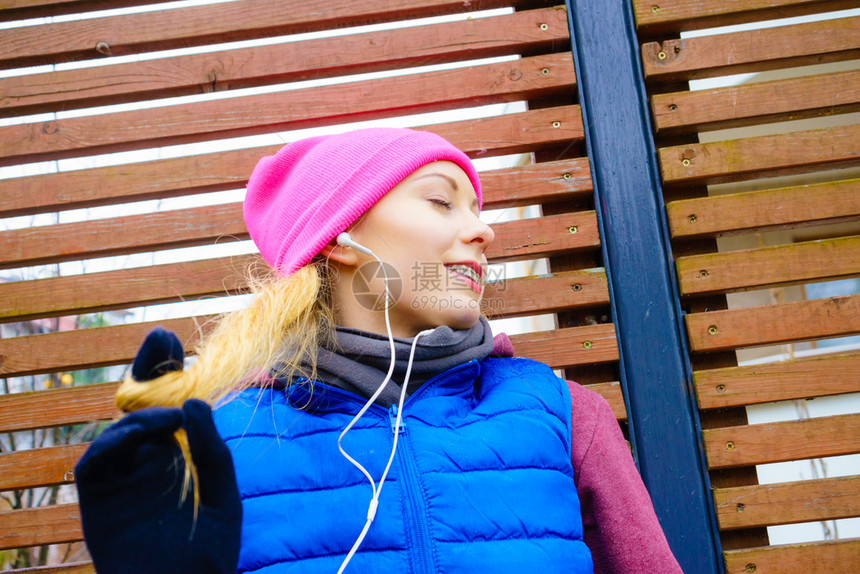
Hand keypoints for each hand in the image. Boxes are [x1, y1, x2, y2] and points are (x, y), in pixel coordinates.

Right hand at [75, 329, 240, 573]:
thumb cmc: (207, 551)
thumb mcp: (223, 494)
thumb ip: (211, 449)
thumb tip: (193, 401)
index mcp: (178, 455)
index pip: (170, 405)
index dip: (167, 372)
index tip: (171, 339)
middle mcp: (148, 460)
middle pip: (141, 407)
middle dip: (148, 370)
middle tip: (160, 338)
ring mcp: (122, 477)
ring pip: (120, 428)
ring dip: (142, 412)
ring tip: (171, 412)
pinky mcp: (98, 499)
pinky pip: (97, 460)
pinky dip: (117, 440)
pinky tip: (148, 433)